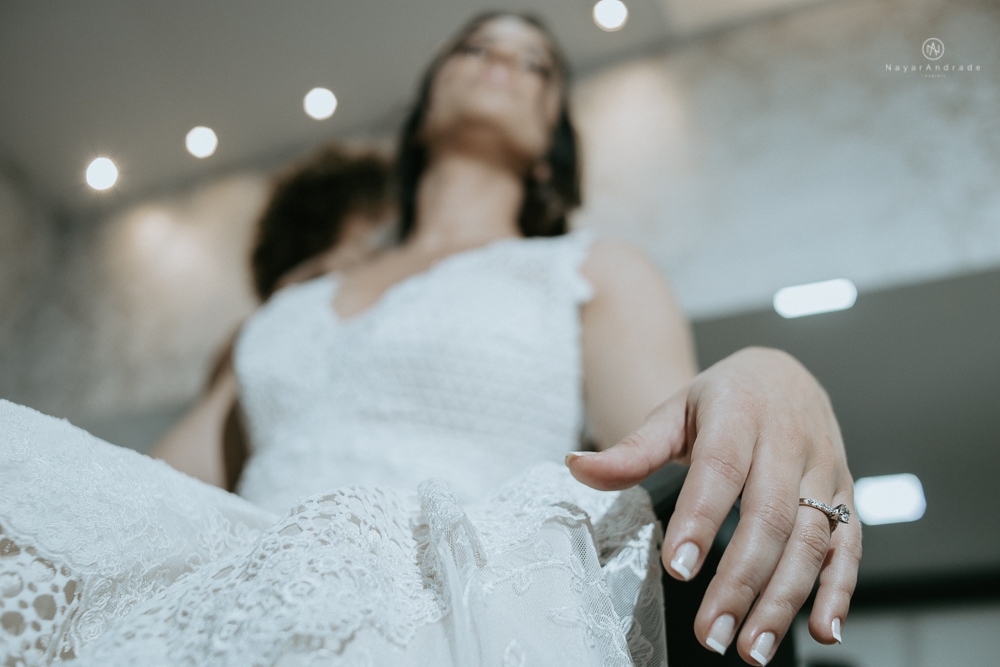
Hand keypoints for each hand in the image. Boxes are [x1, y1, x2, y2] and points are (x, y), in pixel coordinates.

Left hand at [566, 347, 860, 663]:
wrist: (782, 373)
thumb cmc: (723, 398)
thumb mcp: (673, 412)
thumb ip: (631, 449)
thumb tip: (576, 466)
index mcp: (739, 411)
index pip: (720, 468)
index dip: (701, 518)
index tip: (678, 566)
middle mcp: (790, 438)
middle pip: (769, 515)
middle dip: (740, 581)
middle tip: (711, 632)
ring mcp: (824, 467)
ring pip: (811, 538)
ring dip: (785, 598)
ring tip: (753, 646)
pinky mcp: (846, 493)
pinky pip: (849, 544)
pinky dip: (839, 589)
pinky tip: (823, 627)